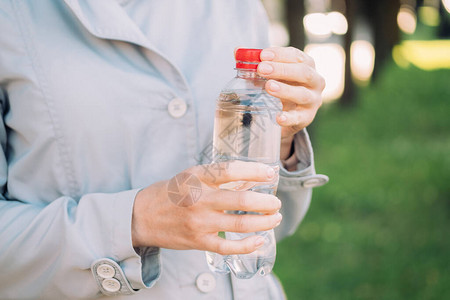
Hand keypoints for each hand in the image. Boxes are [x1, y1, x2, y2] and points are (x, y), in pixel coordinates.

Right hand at [131, 161, 281, 254]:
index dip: (255, 171)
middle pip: (242, 202)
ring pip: (240, 225)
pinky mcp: (197, 241)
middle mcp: (199, 199)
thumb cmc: (171, 192)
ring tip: (275, 218)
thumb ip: (218, 177)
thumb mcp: (191, 175)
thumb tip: (250, 179)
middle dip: (267, 203)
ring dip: (264, 223)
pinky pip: (228, 247)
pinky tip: (259, 241)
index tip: (270, 173)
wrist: (142, 216)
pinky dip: (247, 245)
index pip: (231, 171)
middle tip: (276, 203)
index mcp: (197, 177)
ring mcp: (199, 222)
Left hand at [257, 47, 324, 158]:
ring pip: (302, 94)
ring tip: (269, 87)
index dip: (280, 54)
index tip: (263, 55)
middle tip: (262, 69)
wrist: (289, 114)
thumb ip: (257, 63)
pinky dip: (289, 118)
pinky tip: (278, 117)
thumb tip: (237, 51)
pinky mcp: (307, 118)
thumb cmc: (282, 86)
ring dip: (285, 90)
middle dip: (282, 69)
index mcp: (307, 65)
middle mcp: (315, 81)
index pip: (297, 56)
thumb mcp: (272, 74)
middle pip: (303, 72)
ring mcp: (313, 100)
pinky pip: (299, 118)